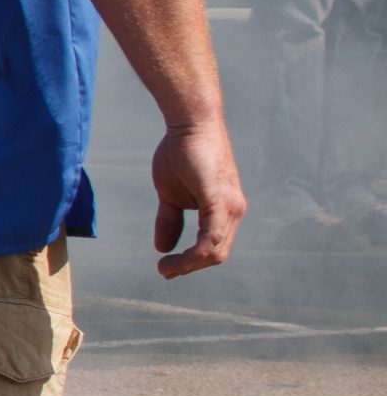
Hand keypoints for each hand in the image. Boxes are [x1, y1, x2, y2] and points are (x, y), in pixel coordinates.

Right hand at [151, 120, 244, 277]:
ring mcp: (230, 206)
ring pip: (215, 250)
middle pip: (217, 254)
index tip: (165, 267)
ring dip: (189, 264)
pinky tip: (176, 258)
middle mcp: (234, 211)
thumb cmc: (181, 153)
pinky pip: (212, 237)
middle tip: (164, 271)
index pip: (213, 247)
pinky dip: (195, 253)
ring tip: (165, 267)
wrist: (189, 124)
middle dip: (189, 267)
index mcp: (224, 211)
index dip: (190, 261)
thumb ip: (170, 220)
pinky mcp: (220, 200)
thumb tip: (161, 247)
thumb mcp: (170, 194)